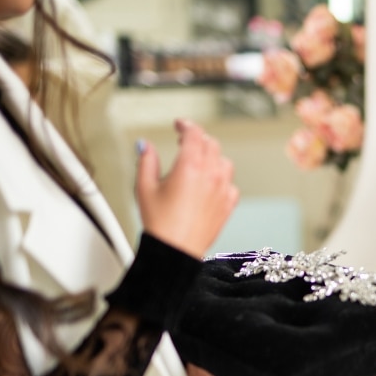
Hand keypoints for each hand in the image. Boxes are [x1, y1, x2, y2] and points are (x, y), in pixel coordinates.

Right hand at [135, 120, 238, 258]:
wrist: (176, 251)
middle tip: (185, 141)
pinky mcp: (228, 204)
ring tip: (198, 162)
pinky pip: (230, 183)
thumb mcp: (144, 187)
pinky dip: (221, 178)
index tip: (179, 125)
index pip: (194, 133)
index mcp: (190, 166)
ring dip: (212, 156)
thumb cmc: (161, 223)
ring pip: (224, 161)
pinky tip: (210, 183)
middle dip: (197, 139)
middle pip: (211, 144)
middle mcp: (211, 175)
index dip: (186, 124)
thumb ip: (146, 160)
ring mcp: (223, 190)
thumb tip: (146, 146)